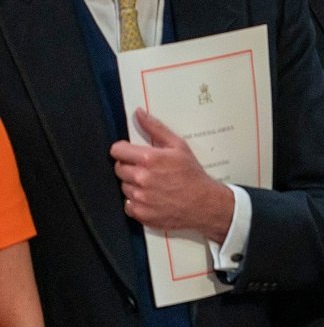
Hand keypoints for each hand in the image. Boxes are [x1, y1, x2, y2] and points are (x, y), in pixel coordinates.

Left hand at [110, 109, 233, 242]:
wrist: (204, 203)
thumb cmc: (192, 174)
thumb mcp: (178, 146)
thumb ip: (155, 128)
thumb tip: (139, 113)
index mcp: (149, 159)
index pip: (117, 151)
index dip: (124, 151)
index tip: (131, 154)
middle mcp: (141, 178)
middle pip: (119, 169)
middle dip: (130, 167)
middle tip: (147, 170)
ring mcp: (140, 197)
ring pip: (123, 187)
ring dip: (133, 185)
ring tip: (152, 185)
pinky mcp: (141, 213)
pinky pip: (128, 205)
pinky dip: (137, 202)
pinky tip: (151, 198)